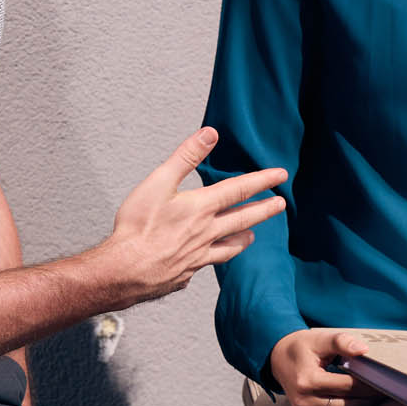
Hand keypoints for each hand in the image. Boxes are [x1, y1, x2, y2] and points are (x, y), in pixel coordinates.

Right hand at [98, 128, 285, 306]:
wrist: (125, 270)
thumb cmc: (138, 226)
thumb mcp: (159, 182)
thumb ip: (186, 156)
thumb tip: (210, 133)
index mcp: (201, 208)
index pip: (239, 190)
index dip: (261, 180)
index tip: (280, 175)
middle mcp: (206, 233)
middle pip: (243, 219)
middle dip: (264, 210)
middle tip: (281, 204)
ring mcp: (198, 256)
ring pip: (230, 246)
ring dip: (245, 237)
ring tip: (253, 235)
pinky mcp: (186, 272)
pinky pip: (207, 264)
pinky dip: (214, 259)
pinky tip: (210, 258)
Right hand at [267, 328, 381, 405]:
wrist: (277, 358)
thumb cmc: (301, 347)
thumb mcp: (319, 338)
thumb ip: (341, 342)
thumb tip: (364, 350)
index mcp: (308, 381)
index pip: (349, 386)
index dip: (370, 383)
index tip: (385, 378)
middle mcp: (305, 401)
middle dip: (370, 398)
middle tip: (386, 388)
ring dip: (362, 405)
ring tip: (374, 392)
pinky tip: (355, 397)